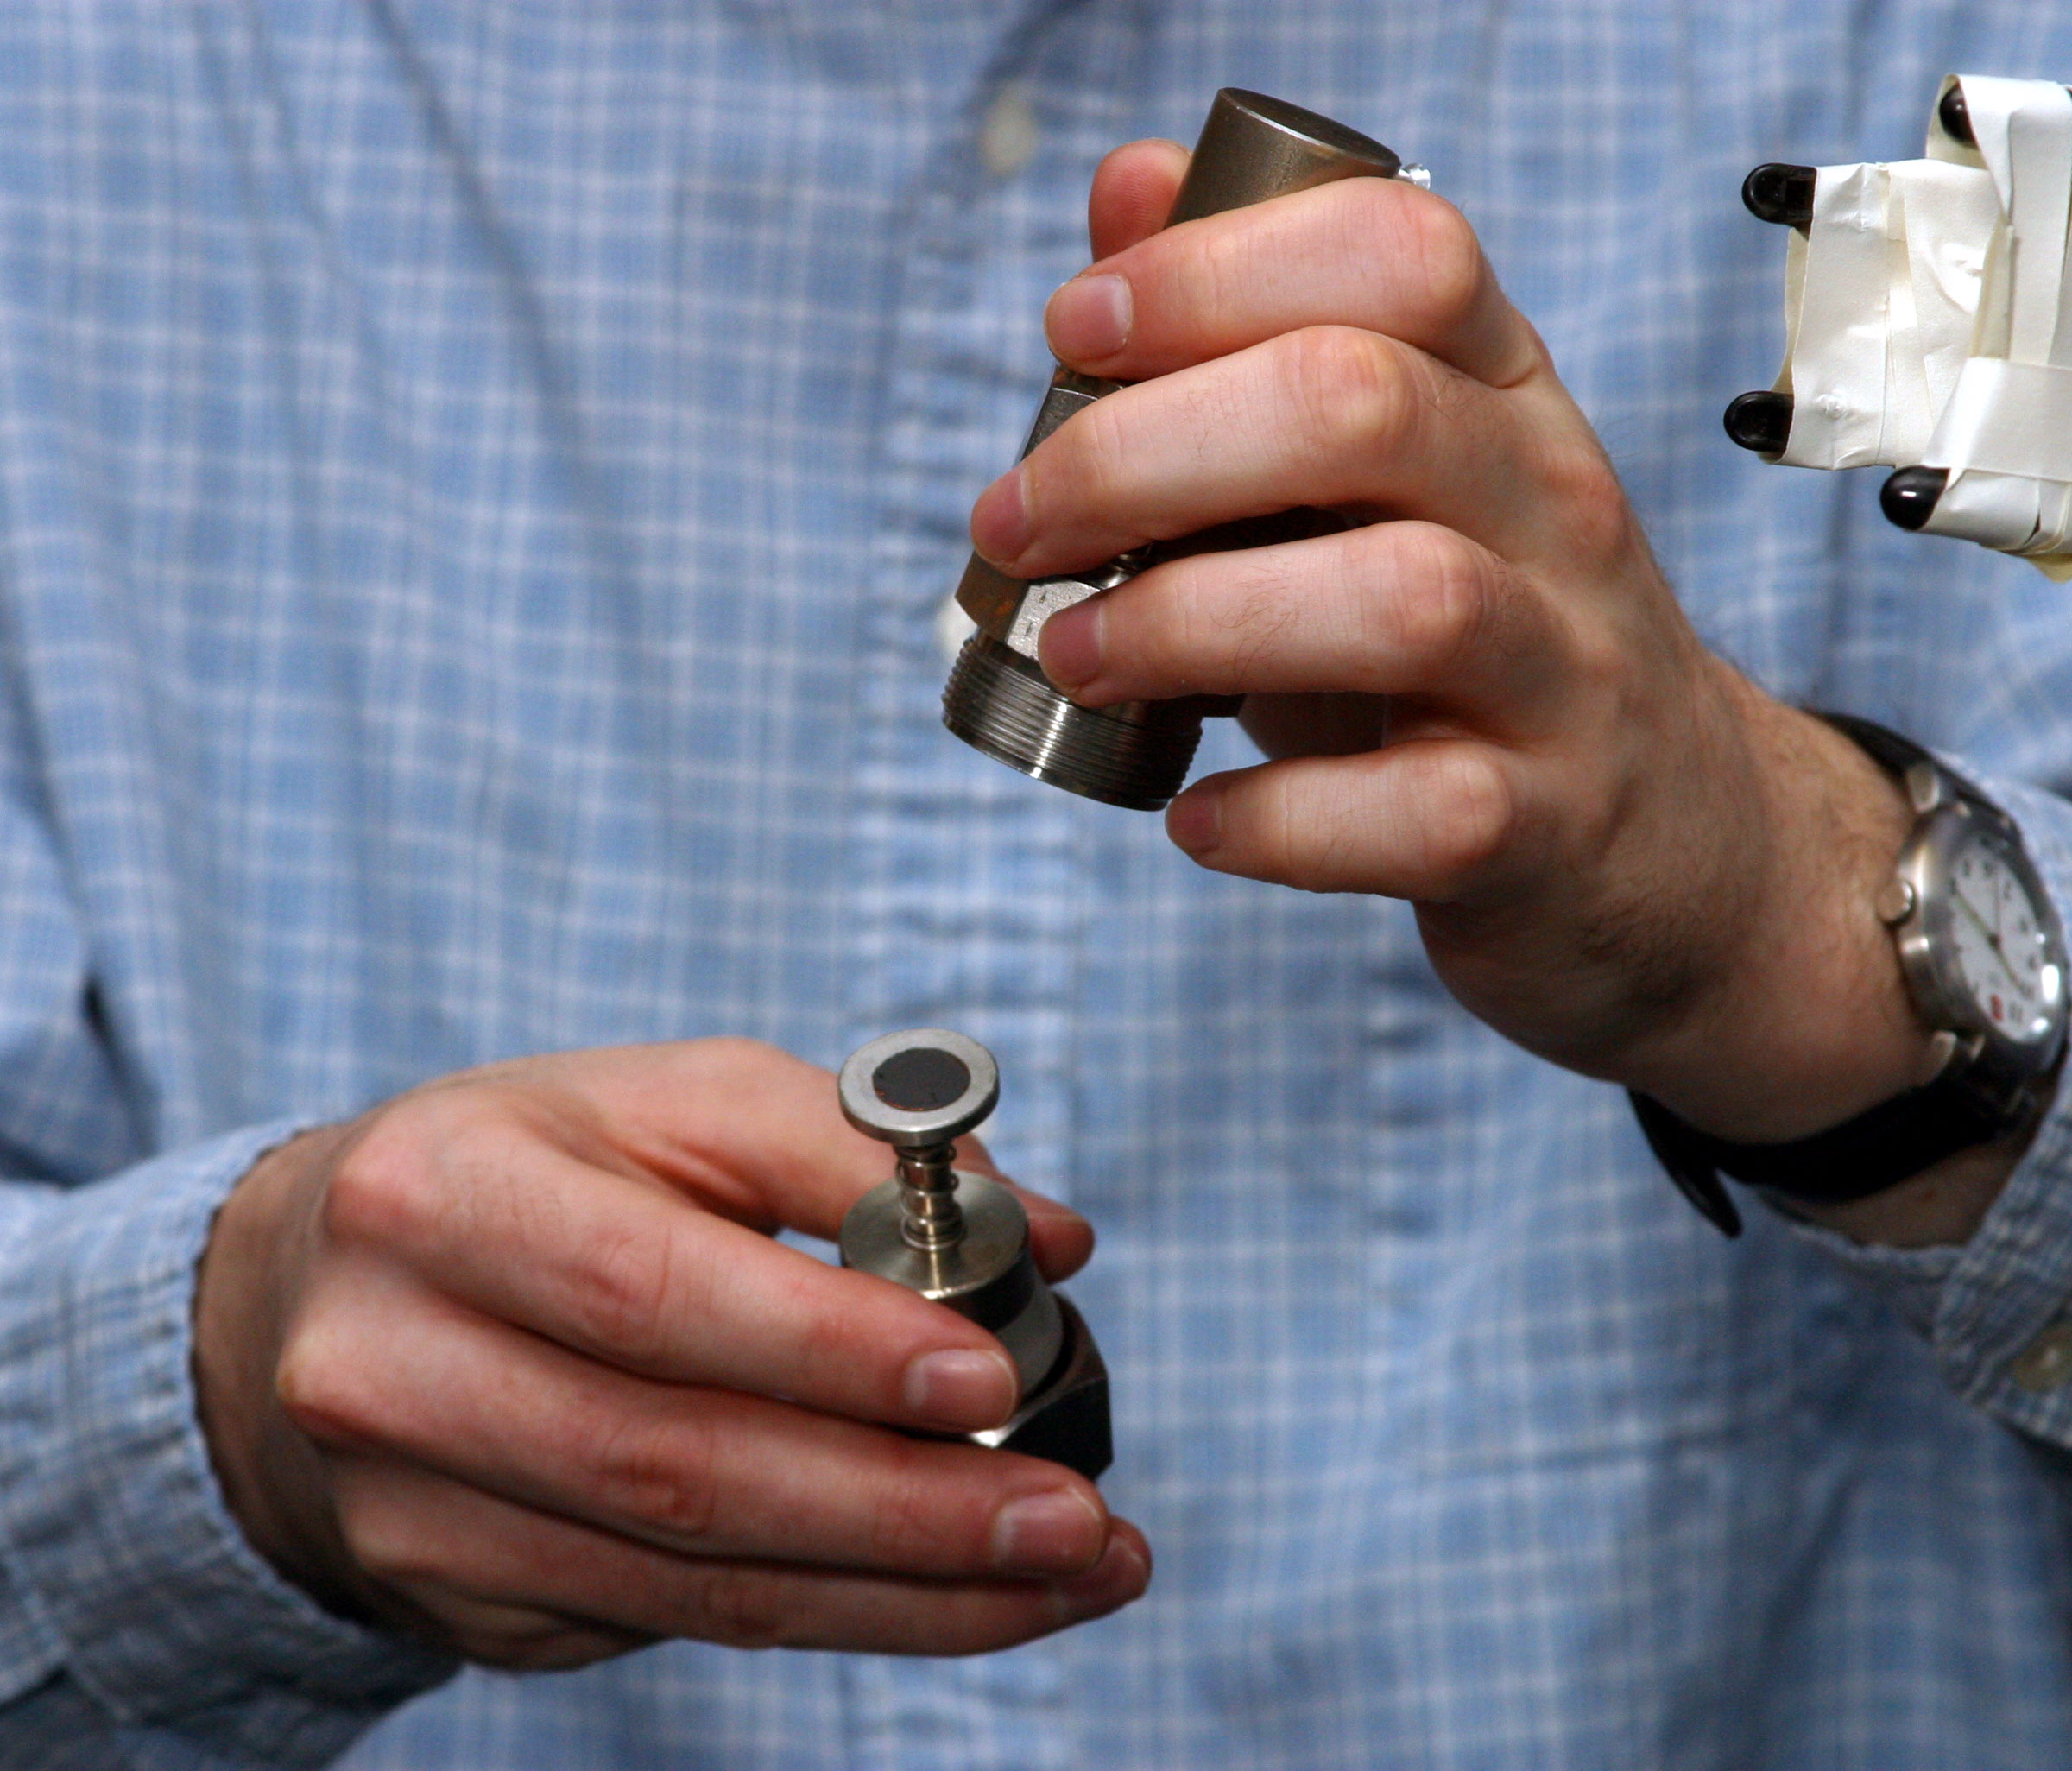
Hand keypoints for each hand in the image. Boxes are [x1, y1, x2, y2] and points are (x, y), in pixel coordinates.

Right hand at [194, 1041, 1147, 1669]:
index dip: (825, 1347)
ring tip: (1074, 1569)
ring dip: (912, 1592)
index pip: (646, 1291)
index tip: (990, 1378)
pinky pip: (680, 1622)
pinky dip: (848, 1614)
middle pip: (677, 1467)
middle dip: (904, 1507)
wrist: (326, 1291)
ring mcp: (411, 1510)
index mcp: (436, 1196)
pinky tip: (970, 1594)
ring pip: (694, 1580)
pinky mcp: (460, 1600)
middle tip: (1077, 1516)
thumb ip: (852, 1147)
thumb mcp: (671, 1101)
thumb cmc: (539, 1168)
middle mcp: (390, 1366)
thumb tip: (1048, 1235)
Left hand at [969, 142, 1979, 1228]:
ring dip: (1188, 621)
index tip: (1071, 332)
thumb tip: (1122, 187)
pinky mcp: (1546, 827)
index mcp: (1505, 392)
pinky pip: (1415, 813)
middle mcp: (1553, 507)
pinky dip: (1273, 818)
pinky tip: (1195, 816)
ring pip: (1403, 598)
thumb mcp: (1390, 477)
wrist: (1666, 842)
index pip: (1399, 253)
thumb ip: (1255, 343)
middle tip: (1016, 527)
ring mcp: (1566, 672)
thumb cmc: (1471, 647)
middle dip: (1139, 455)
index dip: (1211, 269)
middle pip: (1359, 407)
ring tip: (1081, 655)